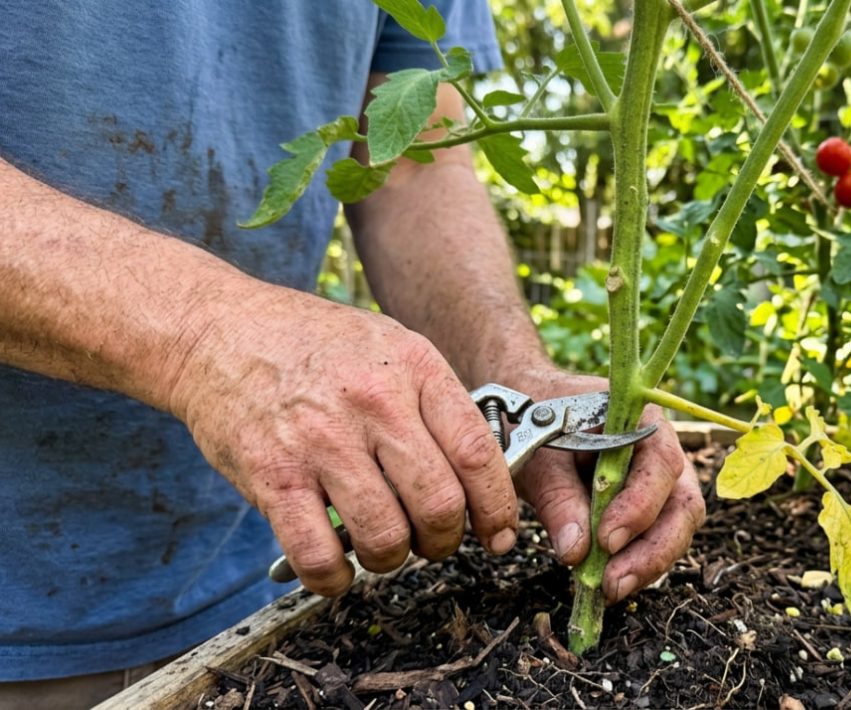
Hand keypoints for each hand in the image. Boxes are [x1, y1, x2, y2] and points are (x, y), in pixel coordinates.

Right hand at [167, 285, 517, 595]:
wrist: (217, 331)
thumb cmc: (312, 346)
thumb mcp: (390, 348)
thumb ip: (434, 404)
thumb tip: (480, 475)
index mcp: (414, 368)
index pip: (477, 453)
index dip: (497, 507)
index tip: (497, 533)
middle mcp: (373, 403)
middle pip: (439, 504)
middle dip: (445, 541)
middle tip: (435, 542)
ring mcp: (321, 441)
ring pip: (385, 537)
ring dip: (392, 559)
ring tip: (384, 547)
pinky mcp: (273, 475)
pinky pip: (318, 554)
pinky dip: (335, 579)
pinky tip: (337, 568)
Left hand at [506, 368, 705, 604]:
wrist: (528, 411)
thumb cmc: (537, 425)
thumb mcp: (539, 458)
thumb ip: (558, 500)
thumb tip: (576, 552)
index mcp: (641, 420)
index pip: (660, 464)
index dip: (640, 505)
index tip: (607, 539)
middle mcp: (662, 451)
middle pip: (682, 504)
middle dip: (653, 549)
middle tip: (613, 583)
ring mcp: (660, 482)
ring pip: (676, 527)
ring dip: (648, 563)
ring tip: (610, 590)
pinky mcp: (648, 508)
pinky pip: (657, 538)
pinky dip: (637, 563)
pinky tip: (609, 583)